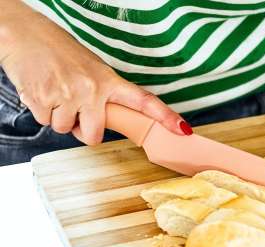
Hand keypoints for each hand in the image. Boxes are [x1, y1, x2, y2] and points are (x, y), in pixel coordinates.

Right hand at [0, 8, 189, 144]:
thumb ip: (103, 95)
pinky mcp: (43, 100)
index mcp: (108, 80)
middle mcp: (91, 90)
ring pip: (66, 129)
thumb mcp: (90, 69)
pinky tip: (41, 89)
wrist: (22, 33)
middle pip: (95, 136)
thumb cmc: (57, 52)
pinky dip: (41, 111)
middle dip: (84, 132)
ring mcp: (67, 96)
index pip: (143, 101)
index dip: (164, 117)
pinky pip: (46, 122)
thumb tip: (106, 121)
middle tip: (76, 113)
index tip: (183, 129)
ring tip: (54, 92)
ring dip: (59, 117)